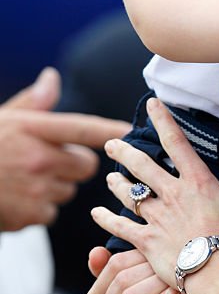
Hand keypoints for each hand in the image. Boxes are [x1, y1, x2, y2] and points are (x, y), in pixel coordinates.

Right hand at [0, 68, 128, 230]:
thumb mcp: (2, 119)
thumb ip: (31, 103)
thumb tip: (52, 78)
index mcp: (34, 129)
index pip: (83, 128)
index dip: (110, 130)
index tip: (130, 132)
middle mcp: (40, 157)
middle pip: (85, 166)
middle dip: (72, 165)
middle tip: (45, 162)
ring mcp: (37, 188)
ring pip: (67, 190)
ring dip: (53, 188)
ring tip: (21, 181)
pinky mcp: (30, 215)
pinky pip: (49, 213)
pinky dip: (36, 211)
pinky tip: (13, 200)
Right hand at [85, 247, 177, 293]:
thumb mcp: (139, 280)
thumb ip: (115, 266)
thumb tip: (95, 252)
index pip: (112, 268)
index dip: (138, 256)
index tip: (159, 249)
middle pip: (121, 285)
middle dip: (148, 270)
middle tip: (172, 261)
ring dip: (156, 286)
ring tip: (176, 277)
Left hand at [91, 99, 218, 286]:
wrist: (216, 272)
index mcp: (196, 182)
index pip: (176, 143)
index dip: (163, 120)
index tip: (152, 103)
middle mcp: (172, 194)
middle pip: (142, 166)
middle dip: (125, 152)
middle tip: (112, 143)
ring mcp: (156, 217)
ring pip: (129, 194)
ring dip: (117, 184)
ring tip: (109, 177)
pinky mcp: (146, 240)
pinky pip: (120, 227)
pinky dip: (106, 219)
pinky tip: (95, 213)